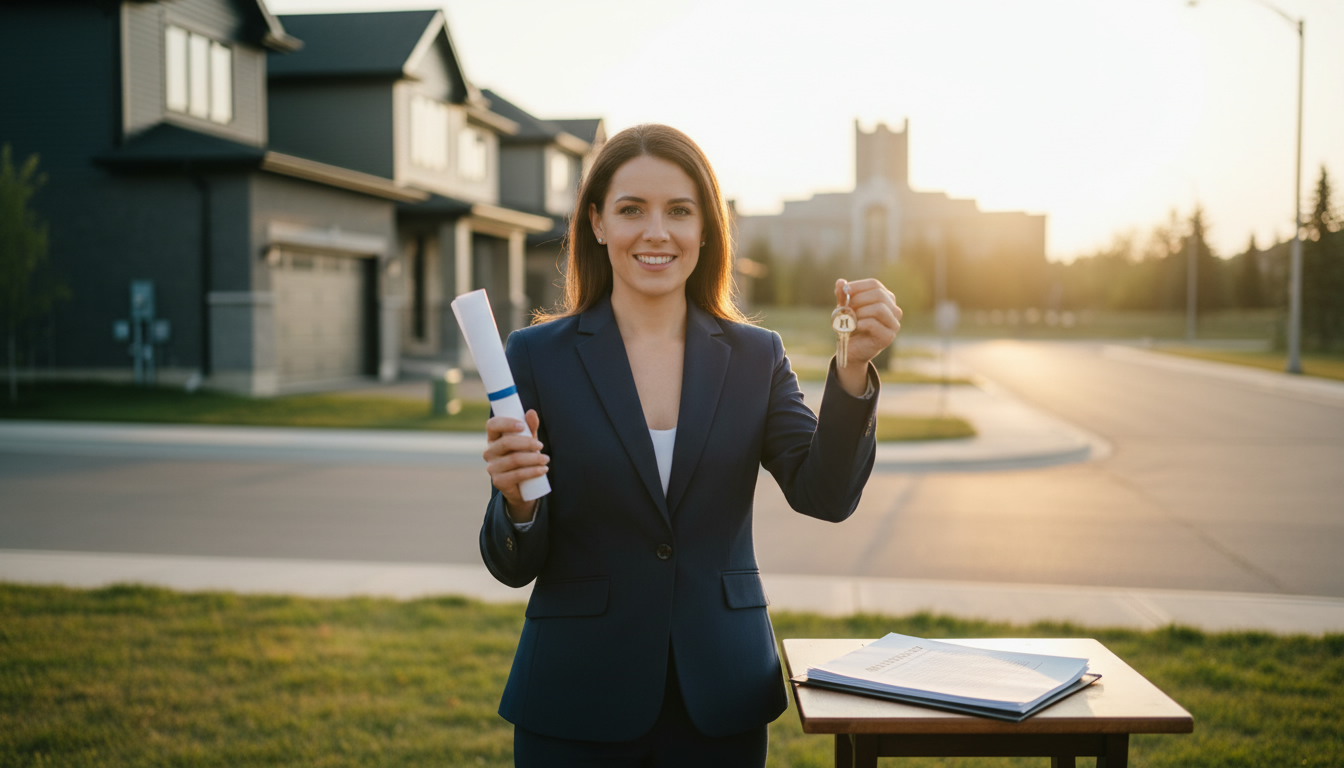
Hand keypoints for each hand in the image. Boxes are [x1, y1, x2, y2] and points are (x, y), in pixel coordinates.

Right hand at [483, 409, 547, 523]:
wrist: (522, 486)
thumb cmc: (524, 457)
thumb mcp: (528, 441)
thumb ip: (530, 427)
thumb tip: (531, 412)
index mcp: (493, 438)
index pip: (492, 425)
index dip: (506, 423)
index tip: (522, 425)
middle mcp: (489, 452)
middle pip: (506, 443)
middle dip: (527, 443)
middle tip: (541, 445)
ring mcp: (492, 467)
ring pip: (514, 459)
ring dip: (534, 458)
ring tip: (546, 459)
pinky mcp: (498, 482)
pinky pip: (517, 475)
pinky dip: (532, 471)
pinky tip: (543, 470)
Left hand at [834, 278, 901, 395]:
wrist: (852, 350)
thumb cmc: (850, 326)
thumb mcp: (844, 308)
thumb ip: (843, 296)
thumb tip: (840, 282)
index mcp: (885, 298)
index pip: (874, 284)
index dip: (858, 286)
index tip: (844, 290)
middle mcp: (893, 309)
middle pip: (879, 294)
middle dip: (858, 299)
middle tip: (847, 308)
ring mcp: (894, 323)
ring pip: (879, 308)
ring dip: (861, 312)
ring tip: (852, 319)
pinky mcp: (888, 336)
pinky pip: (874, 324)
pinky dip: (861, 323)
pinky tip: (856, 327)